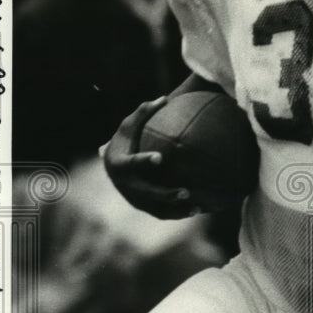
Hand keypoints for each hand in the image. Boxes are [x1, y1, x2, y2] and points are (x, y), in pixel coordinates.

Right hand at [101, 97, 199, 219]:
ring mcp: (134, 199)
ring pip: (157, 209)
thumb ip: (144, 112)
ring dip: (177, 211)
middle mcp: (126, 186)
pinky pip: (163, 213)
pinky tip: (200, 209)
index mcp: (120, 164)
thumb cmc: (126, 140)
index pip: (133, 163)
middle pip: (147, 193)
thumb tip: (165, 97)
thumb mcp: (130, 125)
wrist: (112, 164)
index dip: (145, 161)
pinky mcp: (145, 207)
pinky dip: (179, 214)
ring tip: (198, 208)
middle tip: (186, 191)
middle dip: (166, 195)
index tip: (160, 157)